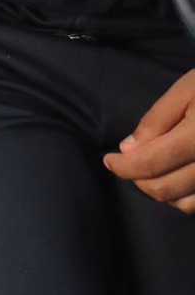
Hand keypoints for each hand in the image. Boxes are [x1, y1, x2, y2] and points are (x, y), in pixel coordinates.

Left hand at [104, 69, 194, 211]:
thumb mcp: (185, 90)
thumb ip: (156, 120)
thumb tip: (128, 150)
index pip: (150, 163)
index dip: (123, 167)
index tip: (108, 160)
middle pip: (165, 189)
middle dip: (138, 180)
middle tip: (125, 164)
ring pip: (185, 204)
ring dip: (160, 192)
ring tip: (148, 170)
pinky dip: (184, 199)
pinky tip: (176, 179)